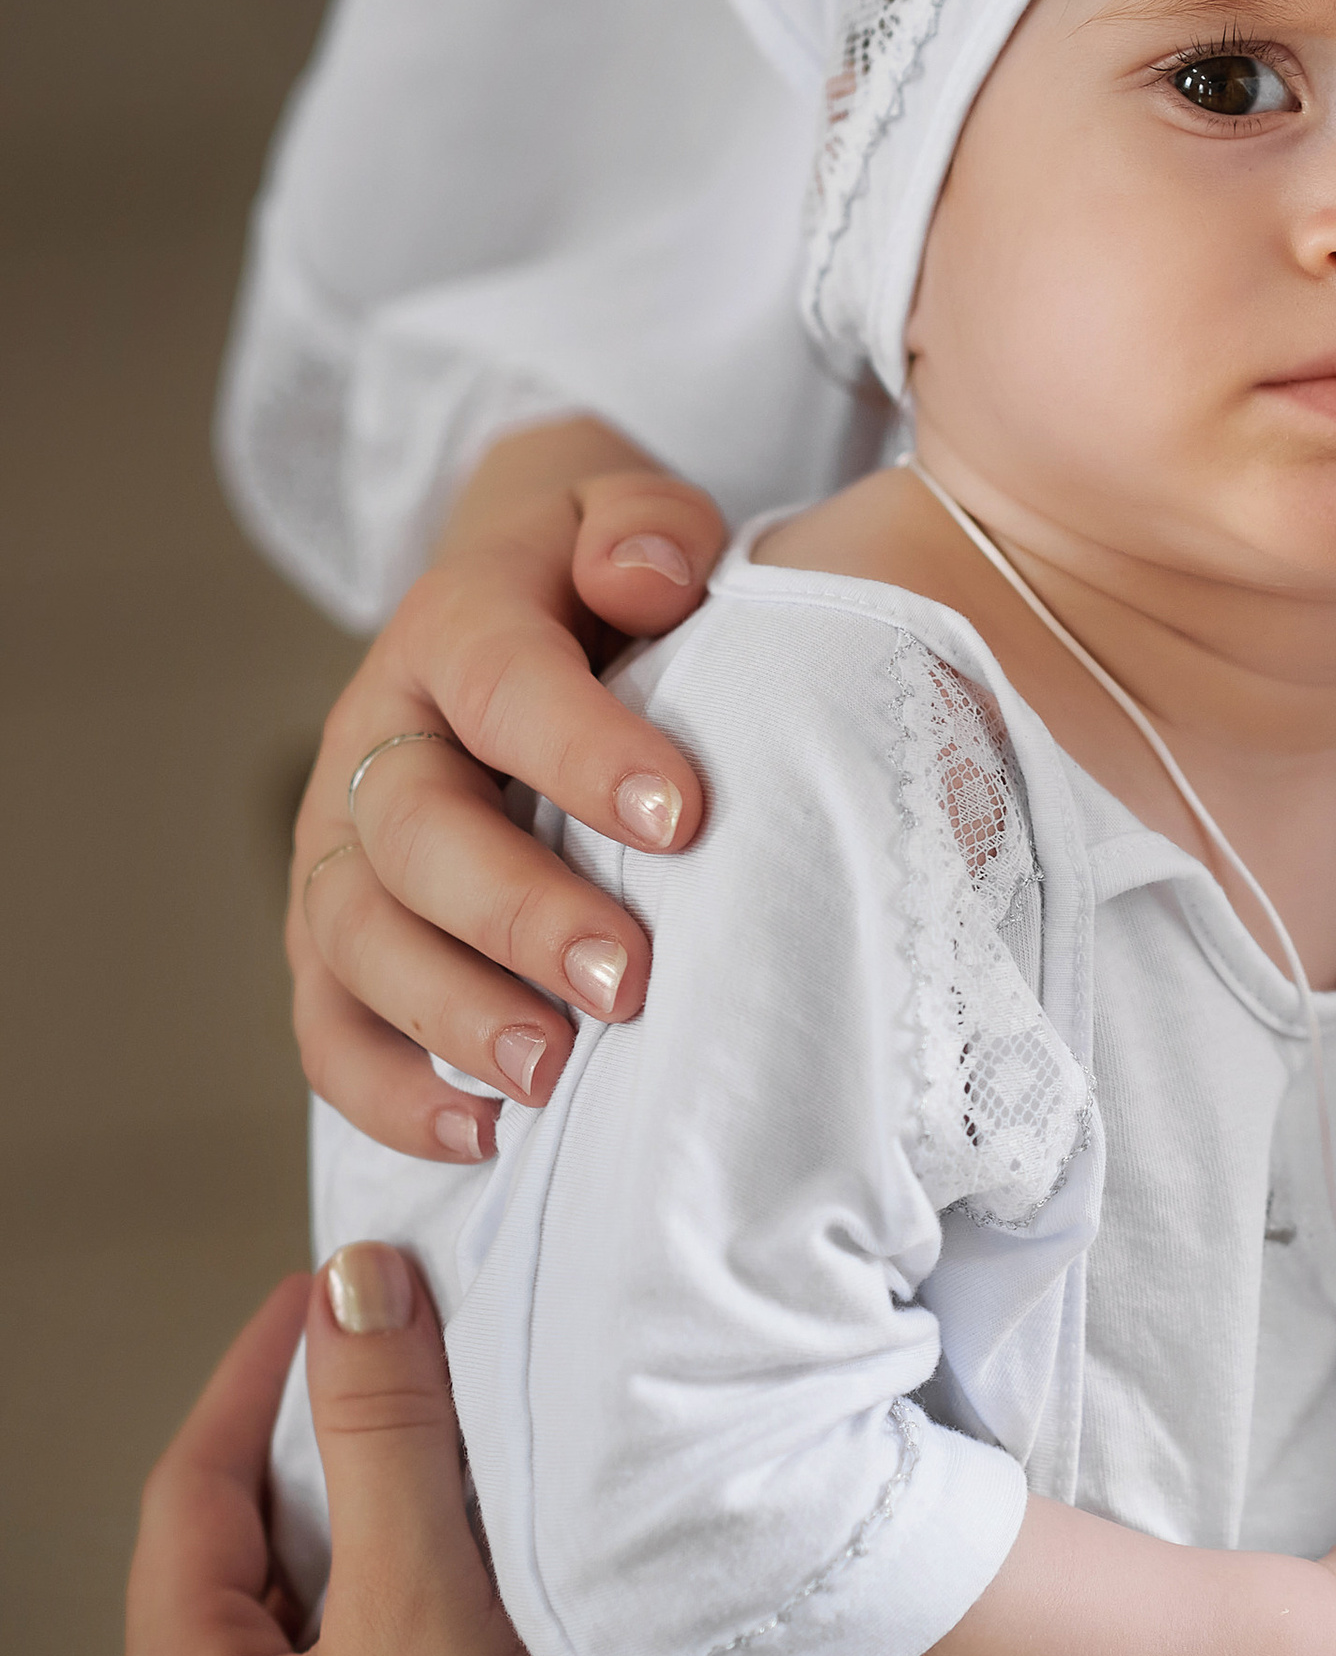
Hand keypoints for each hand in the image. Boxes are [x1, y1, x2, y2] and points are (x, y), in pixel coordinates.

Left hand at [106, 1256, 652, 1655]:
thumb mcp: (423, 1598)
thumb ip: (387, 1430)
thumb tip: (354, 1283)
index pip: (190, 1485)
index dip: (259, 1374)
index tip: (328, 1292)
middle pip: (214, 1587)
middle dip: (290, 1480)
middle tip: (373, 1393)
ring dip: (321, 1594)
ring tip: (409, 1530)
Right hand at [291, 418, 726, 1154]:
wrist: (517, 607)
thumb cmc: (604, 584)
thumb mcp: (632, 518)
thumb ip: (648, 528)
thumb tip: (650, 577)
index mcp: (457, 627)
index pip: (504, 684)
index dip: (584, 751)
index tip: (684, 818)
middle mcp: (377, 738)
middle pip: (413, 833)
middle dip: (517, 916)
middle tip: (629, 983)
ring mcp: (341, 845)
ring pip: (358, 941)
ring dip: (453, 1018)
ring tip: (557, 1077)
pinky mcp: (334, 938)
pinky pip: (331, 1029)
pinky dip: (391, 1096)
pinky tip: (486, 1137)